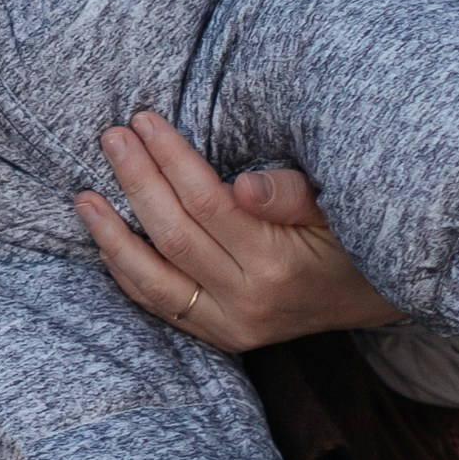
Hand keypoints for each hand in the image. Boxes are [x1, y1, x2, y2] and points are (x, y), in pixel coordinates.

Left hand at [74, 108, 402, 350]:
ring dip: (113, 237)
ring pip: (154, 281)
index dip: (171, 159)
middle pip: (174, 236)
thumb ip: (291, 195)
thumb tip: (242, 186)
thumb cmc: (354, 238)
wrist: (375, 299)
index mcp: (279, 265)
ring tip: (84, 197)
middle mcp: (249, 304)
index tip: (145, 120)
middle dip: (137, 182)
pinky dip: (128, 275)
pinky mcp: (222, 339)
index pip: (207, 203)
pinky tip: (106, 244)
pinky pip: (161, 307)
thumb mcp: (337, 208)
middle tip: (111, 138)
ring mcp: (232, 328)